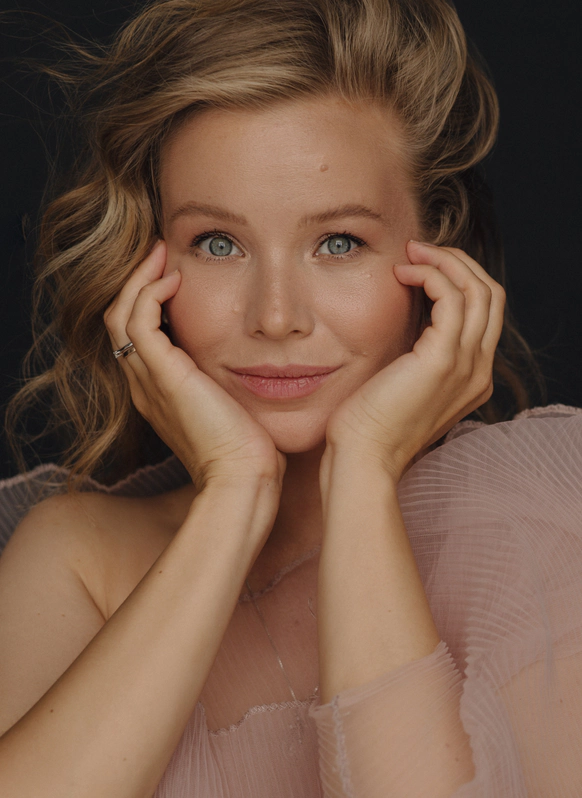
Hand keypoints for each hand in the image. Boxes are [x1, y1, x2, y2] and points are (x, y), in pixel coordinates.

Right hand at [104, 240, 285, 491]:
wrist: (243, 478)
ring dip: (139, 279)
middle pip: (119, 321)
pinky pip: (138, 322)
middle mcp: (145, 385)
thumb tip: (256, 361)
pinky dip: (149, 294)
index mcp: (159, 393)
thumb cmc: (248, 451)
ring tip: (161, 253)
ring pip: (120, 315)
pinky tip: (175, 280)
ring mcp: (149, 381)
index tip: (171, 273)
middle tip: (159, 253)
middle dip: (137, 282)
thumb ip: (229, 384)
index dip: (146, 301)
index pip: (137, 337)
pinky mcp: (164, 376)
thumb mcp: (234, 408)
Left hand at [323, 241, 505, 482]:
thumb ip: (418, 353)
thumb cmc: (370, 423)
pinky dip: (430, 275)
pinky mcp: (442, 360)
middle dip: (458, 262)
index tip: (422, 266)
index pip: (486, 312)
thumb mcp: (403, 382)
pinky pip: (452, 298)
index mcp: (473, 376)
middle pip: (491, 294)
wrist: (362, 457)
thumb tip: (410, 315)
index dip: (460, 279)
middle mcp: (479, 370)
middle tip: (418, 249)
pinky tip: (401, 274)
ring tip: (410, 254)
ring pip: (478, 290)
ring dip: (444, 261)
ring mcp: (466, 366)